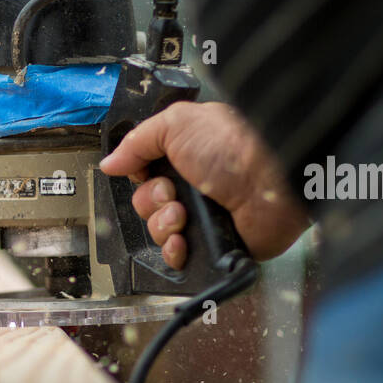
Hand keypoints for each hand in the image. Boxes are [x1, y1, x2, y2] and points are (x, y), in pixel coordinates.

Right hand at [100, 101, 307, 269]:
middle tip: (171, 194)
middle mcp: (195, 186)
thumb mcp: (177, 123)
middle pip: (148, 205)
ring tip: (183, 216)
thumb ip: (137, 140)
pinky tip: (183, 241)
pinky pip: (178, 258)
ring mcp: (205, 217)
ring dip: (163, 225)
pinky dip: (174, 252)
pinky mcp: (214, 245)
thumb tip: (111, 162)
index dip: (141, 178)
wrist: (272, 182)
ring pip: (159, 232)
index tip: (147, 174)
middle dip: (152, 202)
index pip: (146, 174)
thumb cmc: (236, 146)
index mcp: (186, 155)